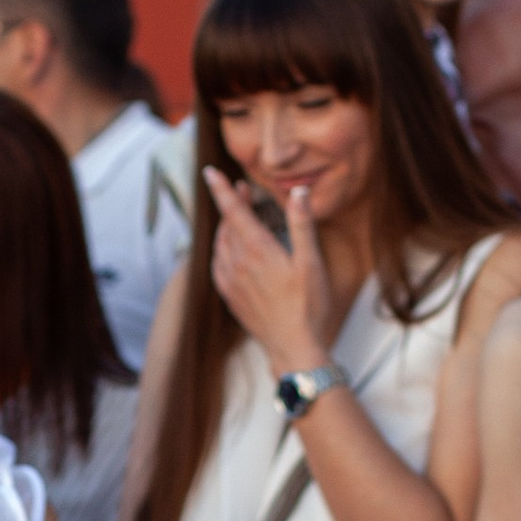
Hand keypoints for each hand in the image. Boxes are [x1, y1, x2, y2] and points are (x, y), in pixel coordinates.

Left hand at [201, 161, 335, 377]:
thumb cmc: (308, 307)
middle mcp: (238, 264)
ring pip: (221, 245)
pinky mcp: (230, 297)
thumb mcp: (311, 262)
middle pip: (228, 224)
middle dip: (233, 204)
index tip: (210, 172)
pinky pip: (219, 266)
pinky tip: (230, 251)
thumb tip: (298, 191)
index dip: (221, 189)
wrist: (293, 348)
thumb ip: (302, 224)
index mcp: (257, 250)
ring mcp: (231, 282)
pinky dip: (222, 250)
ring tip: (239, 217)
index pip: (233, 211)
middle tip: (243, 190)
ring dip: (227, 227)